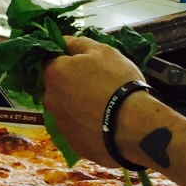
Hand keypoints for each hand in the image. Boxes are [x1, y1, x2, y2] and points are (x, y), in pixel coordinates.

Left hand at [43, 37, 144, 165]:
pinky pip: (78, 130)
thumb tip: (63, 41)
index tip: (86, 64)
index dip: (68, 60)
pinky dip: (87, 126)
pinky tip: (105, 125)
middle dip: (71, 84)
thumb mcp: (103, 51)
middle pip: (58, 87)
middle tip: (98, 85)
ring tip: (104, 108)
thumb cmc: (117, 81)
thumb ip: (78, 44)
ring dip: (78, 107)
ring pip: (66, 110)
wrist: (134, 126)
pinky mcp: (73, 144)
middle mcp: (50, 100)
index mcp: (54, 74)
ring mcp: (61, 125)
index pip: (52, 61)